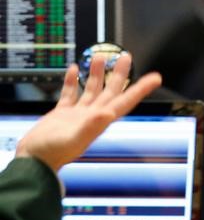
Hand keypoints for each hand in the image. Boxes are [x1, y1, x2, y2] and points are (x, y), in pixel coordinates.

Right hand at [15, 53, 161, 171]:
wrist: (33, 162)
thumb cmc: (52, 154)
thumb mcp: (74, 138)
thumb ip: (91, 125)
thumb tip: (108, 113)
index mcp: (99, 120)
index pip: (125, 101)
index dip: (141, 89)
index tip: (155, 78)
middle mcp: (92, 115)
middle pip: (111, 90)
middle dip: (120, 74)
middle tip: (126, 57)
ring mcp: (77, 114)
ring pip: (92, 89)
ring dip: (97, 74)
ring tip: (100, 57)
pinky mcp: (61, 114)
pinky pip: (70, 94)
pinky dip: (72, 81)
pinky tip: (74, 70)